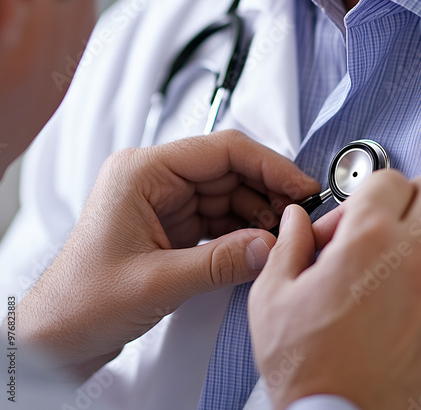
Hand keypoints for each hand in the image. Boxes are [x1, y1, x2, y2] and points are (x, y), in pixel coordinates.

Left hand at [15, 130, 318, 378]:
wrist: (57, 333)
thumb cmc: (82, 300)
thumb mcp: (157, 282)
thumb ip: (220, 262)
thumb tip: (271, 246)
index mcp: (143, 172)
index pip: (221, 151)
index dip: (268, 165)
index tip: (301, 185)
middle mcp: (155, 178)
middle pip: (228, 170)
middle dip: (267, 191)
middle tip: (298, 214)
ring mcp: (165, 201)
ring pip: (228, 193)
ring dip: (257, 213)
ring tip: (281, 235)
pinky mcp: (173, 223)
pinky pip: (219, 217)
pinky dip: (242, 230)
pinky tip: (259, 244)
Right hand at [249, 171, 420, 409]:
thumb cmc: (307, 369)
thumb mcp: (273, 297)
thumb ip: (287, 245)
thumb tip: (295, 220)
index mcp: (366, 244)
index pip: (389, 179)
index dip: (365, 193)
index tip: (350, 221)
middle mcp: (416, 261)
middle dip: (412, 196)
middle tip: (388, 220)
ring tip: (410, 252)